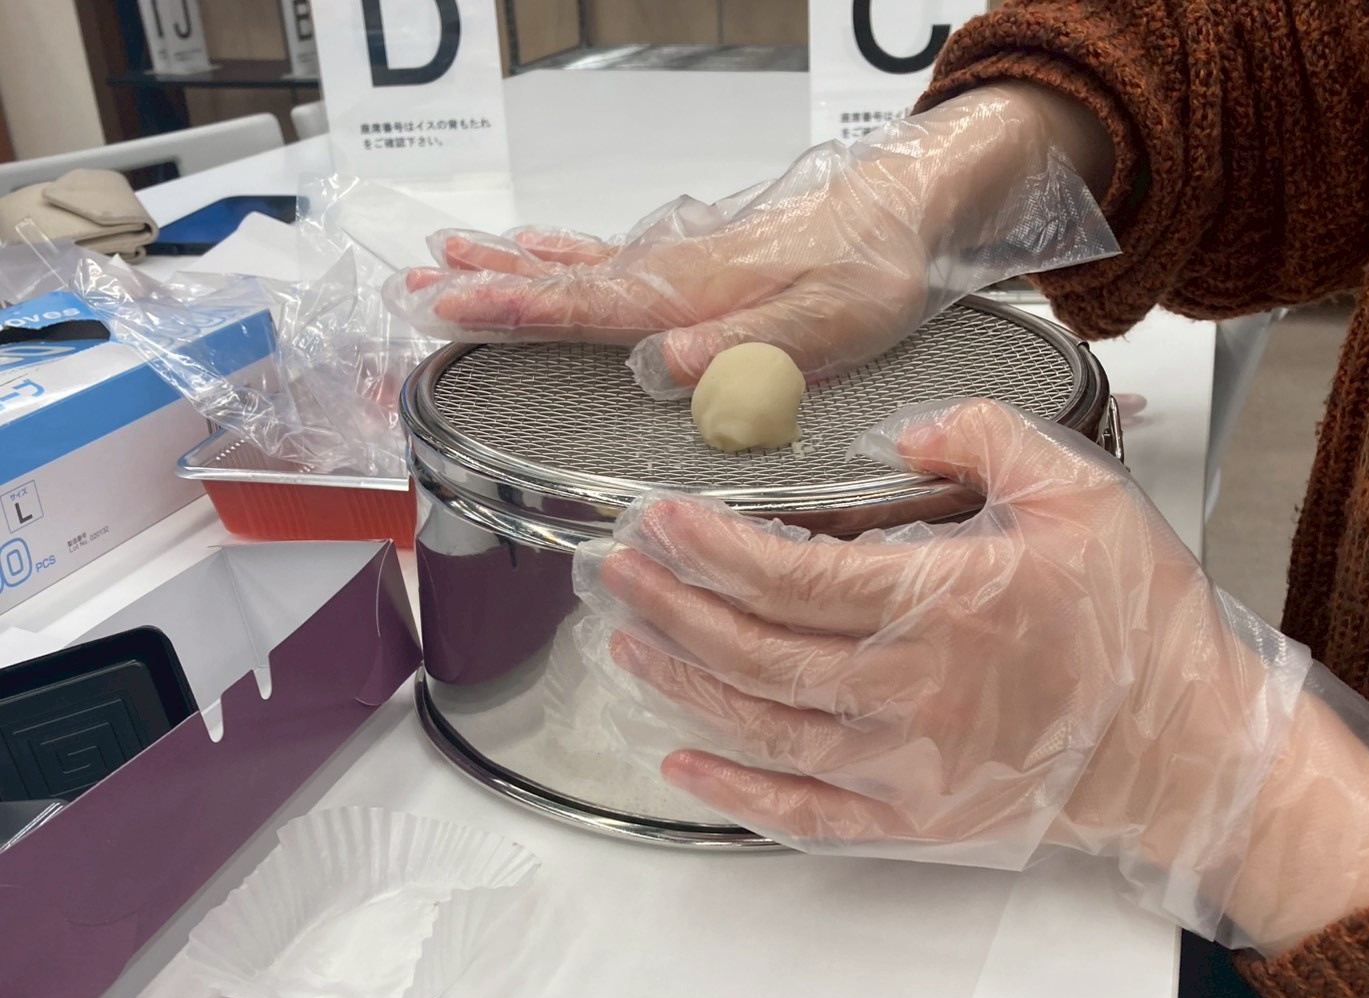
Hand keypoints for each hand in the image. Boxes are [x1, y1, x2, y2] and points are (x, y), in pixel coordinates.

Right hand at [385, 85, 1115, 397]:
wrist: (905, 210)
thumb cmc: (872, 271)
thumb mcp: (826, 325)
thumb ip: (747, 350)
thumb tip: (666, 366)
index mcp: (696, 294)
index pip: (588, 304)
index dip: (516, 309)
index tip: (450, 306)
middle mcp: (674, 273)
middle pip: (563, 279)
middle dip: (487, 286)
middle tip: (414, 286)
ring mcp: (680, 263)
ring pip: (577, 264)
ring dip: (509, 265)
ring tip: (444, 259)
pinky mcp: (695, 263)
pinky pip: (608, 259)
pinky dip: (560, 256)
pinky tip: (536, 250)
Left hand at [573, 400, 1368, 948]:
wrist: (1191, 748)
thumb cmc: (1141, 626)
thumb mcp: (1079, 493)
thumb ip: (983, 437)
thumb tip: (900, 429)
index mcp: (942, 603)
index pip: (789, 576)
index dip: (708, 548)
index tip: (657, 518)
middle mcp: (908, 691)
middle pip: (753, 650)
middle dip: (671, 607)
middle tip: (617, 570)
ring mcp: (904, 766)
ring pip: (760, 725)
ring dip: (681, 682)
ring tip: (626, 641)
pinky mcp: (911, 818)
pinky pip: (801, 811)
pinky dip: (731, 790)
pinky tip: (678, 759)